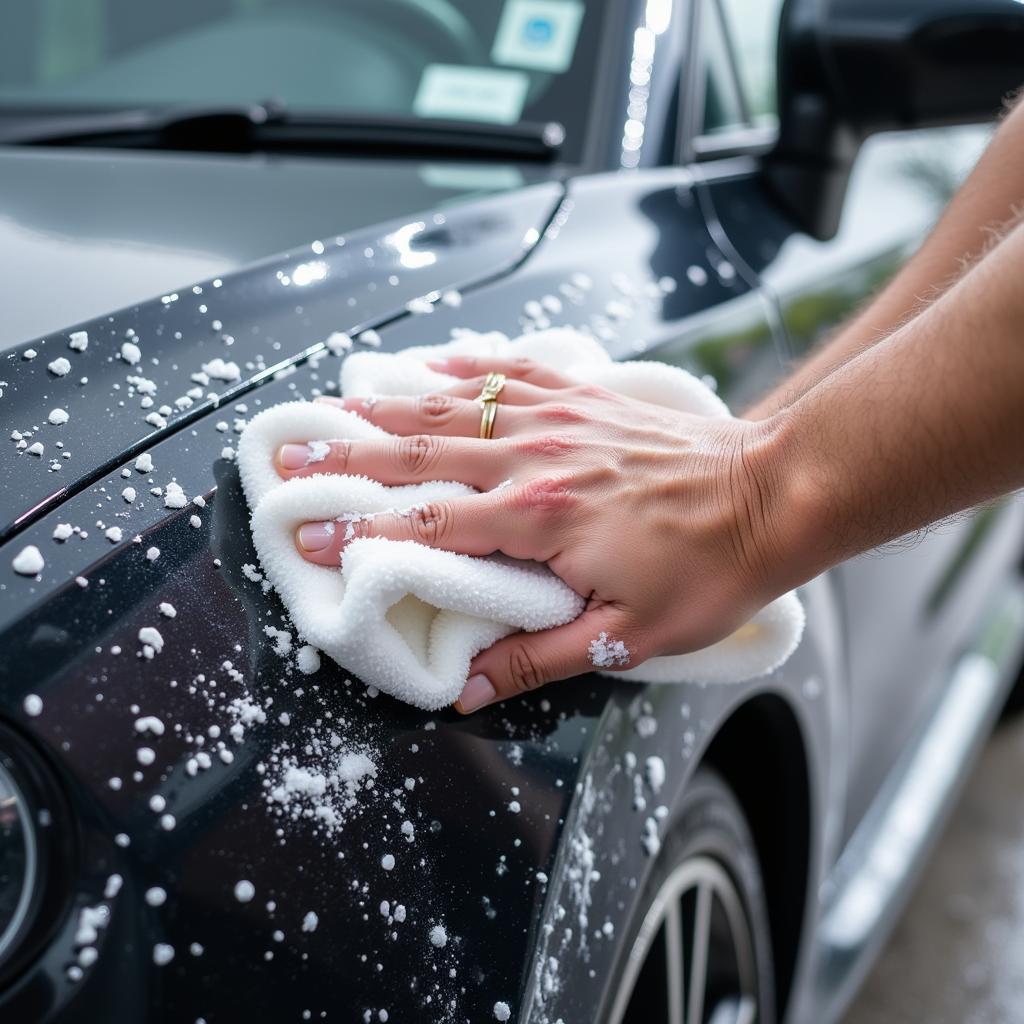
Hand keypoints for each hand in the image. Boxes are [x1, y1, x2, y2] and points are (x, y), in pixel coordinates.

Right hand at [274, 356, 787, 712]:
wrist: (772, 494)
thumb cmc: (707, 569)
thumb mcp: (627, 634)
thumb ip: (539, 658)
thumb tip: (466, 690)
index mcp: (539, 518)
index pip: (429, 524)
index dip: (363, 531)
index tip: (310, 535)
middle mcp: (536, 457)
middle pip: (423, 454)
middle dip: (348, 457)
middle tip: (290, 457)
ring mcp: (559, 418)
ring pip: (455, 407)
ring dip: (388, 406)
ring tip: (332, 405)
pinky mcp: (584, 396)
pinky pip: (511, 371)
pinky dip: (464, 365)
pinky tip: (429, 360)